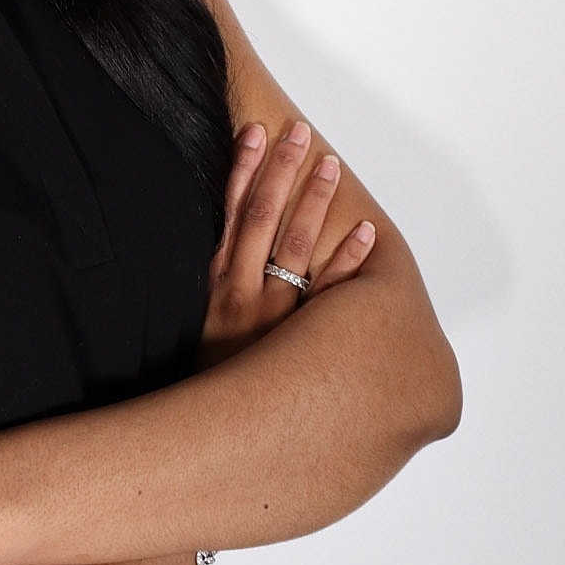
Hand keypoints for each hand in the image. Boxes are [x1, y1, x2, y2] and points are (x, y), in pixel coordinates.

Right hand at [199, 121, 375, 367]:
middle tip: (298, 132)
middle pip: (264, 216)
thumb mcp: (196, 324)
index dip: (244, 170)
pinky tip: (368, 233)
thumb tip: (224, 242)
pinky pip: (332, 294)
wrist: (207, 432)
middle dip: (281, 171)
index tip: (255, 132)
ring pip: (297, 246)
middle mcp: (242, 290)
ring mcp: (273, 314)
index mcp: (214, 281)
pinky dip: (351, 262)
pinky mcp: (301, 341)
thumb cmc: (207, 375)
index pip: (231, 211)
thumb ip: (214, 286)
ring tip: (330, 167)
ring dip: (315, 202)